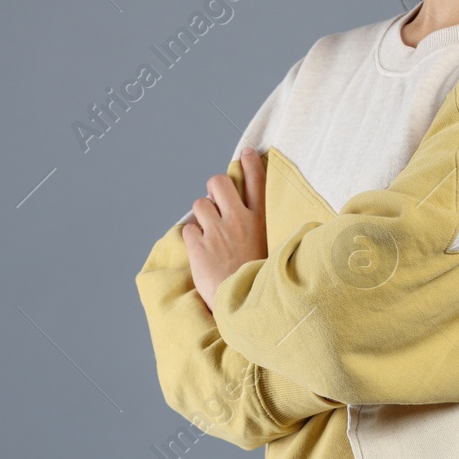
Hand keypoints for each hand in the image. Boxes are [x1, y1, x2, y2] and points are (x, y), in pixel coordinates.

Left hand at [184, 147, 266, 311]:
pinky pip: (188, 229)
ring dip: (202, 215)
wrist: (245, 305)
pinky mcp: (199, 246)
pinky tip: (201, 250)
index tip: (246, 154)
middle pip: (219, 182)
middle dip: (214, 188)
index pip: (256, 181)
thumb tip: (244, 212)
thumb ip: (258, 227)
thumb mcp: (270, 248)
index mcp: (259, 221)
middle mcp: (238, 220)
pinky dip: (192, 237)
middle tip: (216, 202)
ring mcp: (217, 232)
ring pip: (200, 203)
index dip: (250, 163)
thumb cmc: (258, 280)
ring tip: (209, 233)